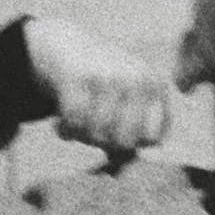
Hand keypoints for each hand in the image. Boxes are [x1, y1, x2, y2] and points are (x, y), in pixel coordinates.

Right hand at [24, 16, 170, 156]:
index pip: (153, 138)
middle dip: (105, 144)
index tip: (115, 135)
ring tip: (75, 128)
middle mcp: (136, 77)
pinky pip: (74, 123)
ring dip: (81, 138)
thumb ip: (132, 133)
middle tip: (92, 134)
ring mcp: (108, 75)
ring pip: (98, 134)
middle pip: (125, 141)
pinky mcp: (78, 76)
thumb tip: (120, 172)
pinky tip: (60, 125)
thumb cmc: (100, 84)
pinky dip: (65, 131)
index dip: (133, 145)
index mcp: (154, 84)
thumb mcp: (125, 99)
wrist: (61, 43)